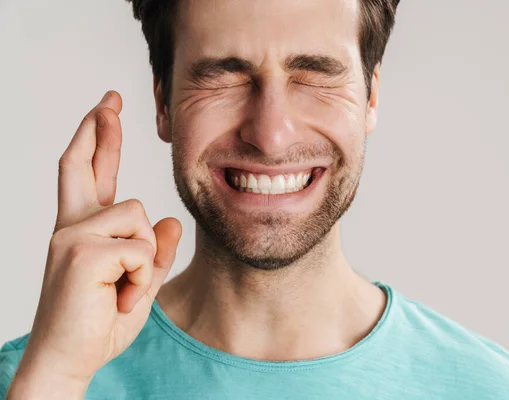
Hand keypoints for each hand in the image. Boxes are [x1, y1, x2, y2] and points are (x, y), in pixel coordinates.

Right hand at [11, 91, 181, 391]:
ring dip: (144, 257)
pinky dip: (140, 276)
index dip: (97, 140)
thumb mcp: (139, 282)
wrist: (69, 360)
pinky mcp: (81, 252)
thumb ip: (154, 252)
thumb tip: (171, 220)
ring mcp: (72, 236)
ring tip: (122, 290)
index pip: (87, 174)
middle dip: (101, 129)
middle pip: (86, 165)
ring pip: (138, 217)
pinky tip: (119, 297)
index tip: (105, 109)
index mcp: (82, 230)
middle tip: (111, 99)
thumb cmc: (100, 322)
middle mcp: (71, 226)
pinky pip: (139, 247)